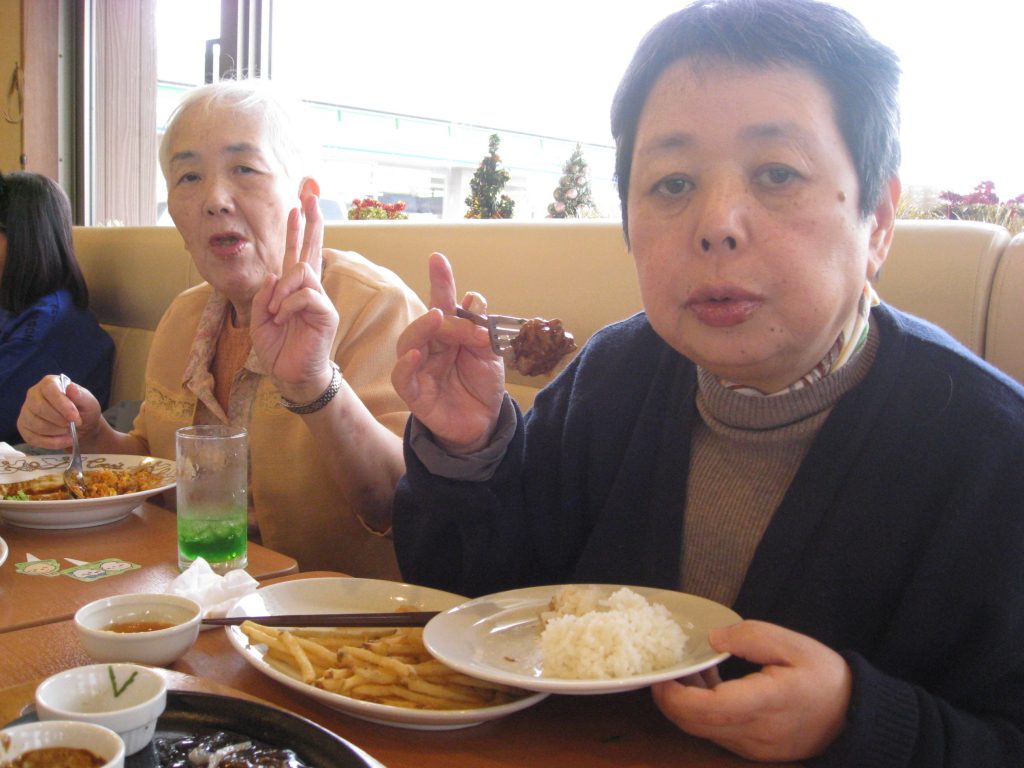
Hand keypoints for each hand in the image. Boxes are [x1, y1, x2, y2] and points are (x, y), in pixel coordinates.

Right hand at [16, 375, 102, 448]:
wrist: (81, 427)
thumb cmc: (83, 410)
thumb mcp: (89, 402)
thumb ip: (81, 396)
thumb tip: (70, 387)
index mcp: (50, 383)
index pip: (50, 390)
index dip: (62, 405)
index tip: (75, 417)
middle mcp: (33, 394)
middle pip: (40, 409)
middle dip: (60, 421)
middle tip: (74, 425)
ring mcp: (26, 411)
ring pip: (36, 425)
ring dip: (57, 432)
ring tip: (69, 431)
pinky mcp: (24, 427)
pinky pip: (32, 438)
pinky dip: (51, 443)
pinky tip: (64, 440)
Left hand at [250, 179, 339, 402]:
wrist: (291, 375)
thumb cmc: (278, 349)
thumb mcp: (259, 318)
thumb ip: (265, 294)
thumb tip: (275, 274)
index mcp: (293, 290)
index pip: (297, 253)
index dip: (298, 229)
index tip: (298, 205)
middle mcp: (310, 290)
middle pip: (311, 248)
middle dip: (310, 221)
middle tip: (310, 193)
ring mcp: (320, 300)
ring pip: (302, 272)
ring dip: (282, 290)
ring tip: (275, 311)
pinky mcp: (325, 314)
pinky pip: (305, 296)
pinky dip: (288, 305)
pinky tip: (283, 318)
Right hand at [391, 252, 504, 452]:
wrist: (484, 423)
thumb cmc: (482, 385)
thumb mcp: (490, 354)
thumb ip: (481, 328)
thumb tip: (473, 296)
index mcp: (449, 334)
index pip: (443, 303)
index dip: (440, 281)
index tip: (437, 258)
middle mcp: (431, 347)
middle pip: (426, 322)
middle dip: (443, 314)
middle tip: (464, 319)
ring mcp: (419, 368)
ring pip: (408, 343)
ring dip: (421, 329)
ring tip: (436, 319)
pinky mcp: (414, 393)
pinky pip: (402, 377)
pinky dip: (405, 364)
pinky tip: (415, 354)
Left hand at [651, 620, 851, 761]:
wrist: (855, 716)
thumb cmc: (825, 677)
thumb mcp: (793, 644)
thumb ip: (750, 637)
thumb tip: (713, 640)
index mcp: (765, 703)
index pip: (707, 708)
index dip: (674, 694)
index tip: (661, 673)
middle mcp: (755, 732)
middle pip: (695, 724)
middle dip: (669, 698)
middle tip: (663, 669)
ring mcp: (753, 746)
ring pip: (703, 729)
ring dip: (685, 704)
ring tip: (686, 669)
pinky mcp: (754, 750)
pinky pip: (717, 732)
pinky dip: (703, 711)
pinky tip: (708, 684)